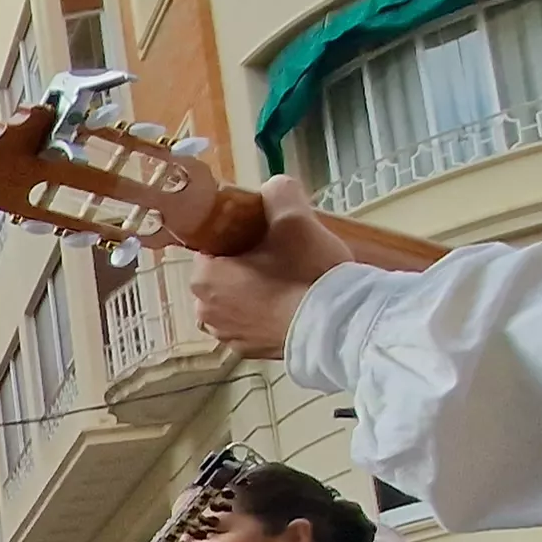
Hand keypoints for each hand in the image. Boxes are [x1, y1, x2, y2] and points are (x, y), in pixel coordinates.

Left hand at [189, 176, 355, 359]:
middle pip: (221, 274)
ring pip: (235, 300)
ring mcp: (227, 336)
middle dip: (244, 264)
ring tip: (288, 280)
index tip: (263, 235)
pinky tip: (291, 303)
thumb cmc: (306, 272)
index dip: (236, 236)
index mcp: (204, 278)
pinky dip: (265, 313)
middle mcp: (206, 311)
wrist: (337, 326)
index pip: (210, 246)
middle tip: (281, 255)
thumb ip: (278, 192)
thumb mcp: (294, 217)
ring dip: (254, 290)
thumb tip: (274, 188)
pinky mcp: (249, 352)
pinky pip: (251, 323)